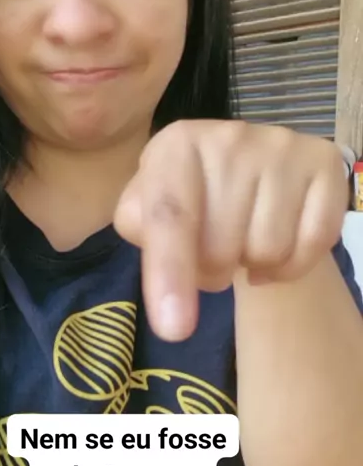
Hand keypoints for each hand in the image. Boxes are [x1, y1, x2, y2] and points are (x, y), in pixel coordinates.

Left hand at [113, 120, 348, 341]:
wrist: (249, 175)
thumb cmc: (189, 199)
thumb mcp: (149, 209)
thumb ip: (141, 232)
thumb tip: (167, 276)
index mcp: (176, 144)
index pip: (170, 216)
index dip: (169, 272)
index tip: (172, 329)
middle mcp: (230, 136)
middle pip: (220, 247)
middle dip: (211, 271)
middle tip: (212, 252)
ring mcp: (282, 146)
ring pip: (268, 251)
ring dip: (253, 266)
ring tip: (244, 242)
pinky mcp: (324, 162)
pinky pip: (313, 244)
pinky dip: (292, 266)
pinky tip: (277, 249)